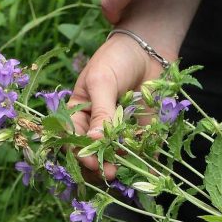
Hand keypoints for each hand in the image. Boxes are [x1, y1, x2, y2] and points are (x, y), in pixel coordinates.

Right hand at [67, 34, 165, 180]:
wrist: (148, 48)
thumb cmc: (115, 59)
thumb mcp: (102, 82)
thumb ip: (100, 112)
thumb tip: (92, 141)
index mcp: (79, 111)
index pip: (72, 137)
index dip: (78, 151)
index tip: (89, 161)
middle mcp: (97, 124)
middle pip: (93, 151)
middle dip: (99, 164)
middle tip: (109, 173)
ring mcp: (120, 129)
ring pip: (116, 155)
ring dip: (120, 166)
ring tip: (125, 173)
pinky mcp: (142, 130)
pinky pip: (141, 150)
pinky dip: (145, 161)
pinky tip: (148, 172)